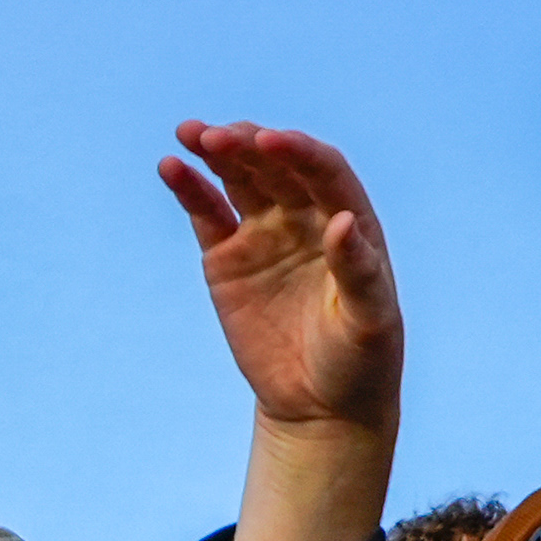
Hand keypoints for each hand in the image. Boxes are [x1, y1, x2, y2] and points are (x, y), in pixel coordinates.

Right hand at [158, 124, 402, 431]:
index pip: (324, 172)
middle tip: (219, 136)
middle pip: (275, 167)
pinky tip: (171, 167)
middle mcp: (306, 217)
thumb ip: (358, 270)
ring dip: (217, 152)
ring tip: (190, 133)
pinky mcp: (226, 255)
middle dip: (248, 146)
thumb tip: (344, 221)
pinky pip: (206, 212)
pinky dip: (189, 188)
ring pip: (239, 179)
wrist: (318, 406)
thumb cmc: (359, 362)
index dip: (299, 153)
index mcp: (349, 222)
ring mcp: (264, 233)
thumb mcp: (369, 320)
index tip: (272, 142)